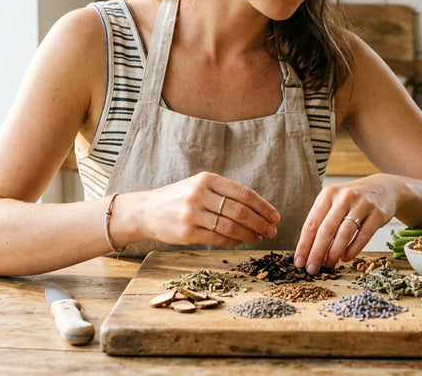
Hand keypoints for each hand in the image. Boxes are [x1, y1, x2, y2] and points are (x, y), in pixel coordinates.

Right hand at [134, 172, 279, 246]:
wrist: (147, 211)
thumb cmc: (179, 198)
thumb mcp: (199, 186)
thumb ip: (225, 193)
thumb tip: (258, 209)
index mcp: (207, 179)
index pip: (243, 193)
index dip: (263, 206)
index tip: (275, 216)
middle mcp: (199, 194)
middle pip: (240, 211)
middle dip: (261, 222)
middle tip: (273, 230)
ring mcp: (192, 214)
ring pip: (230, 227)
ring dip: (250, 234)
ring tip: (260, 237)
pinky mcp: (187, 233)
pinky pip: (218, 239)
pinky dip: (234, 241)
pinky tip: (242, 241)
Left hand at [292, 175, 398, 274]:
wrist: (385, 188)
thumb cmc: (353, 199)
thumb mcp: (335, 201)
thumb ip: (323, 220)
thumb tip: (310, 250)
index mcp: (328, 194)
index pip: (311, 223)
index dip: (304, 244)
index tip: (299, 261)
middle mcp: (344, 197)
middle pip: (326, 229)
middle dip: (317, 252)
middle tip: (311, 269)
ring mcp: (362, 204)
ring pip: (344, 233)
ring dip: (334, 253)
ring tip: (329, 265)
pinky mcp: (378, 214)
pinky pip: (363, 236)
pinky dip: (353, 250)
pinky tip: (345, 257)